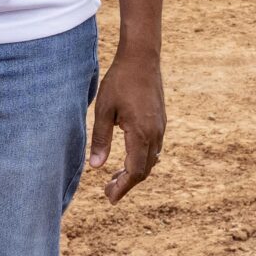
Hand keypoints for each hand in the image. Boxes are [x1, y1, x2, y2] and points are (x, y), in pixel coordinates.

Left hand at [87, 48, 164, 203]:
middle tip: (108, 191)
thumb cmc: (120, 81)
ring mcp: (160, 127)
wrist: (142, 57)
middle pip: (144, 170)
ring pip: (151, 160)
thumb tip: (95, 167)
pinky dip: (142, 159)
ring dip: (135, 172)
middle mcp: (155, 133)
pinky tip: (128, 156)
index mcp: (141, 134)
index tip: (109, 197)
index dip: (122, 187)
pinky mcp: (160, 120)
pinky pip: (154, 148)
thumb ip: (100, 139)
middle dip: (127, 183)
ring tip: (115, 177)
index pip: (134, 172)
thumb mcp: (104, 110)